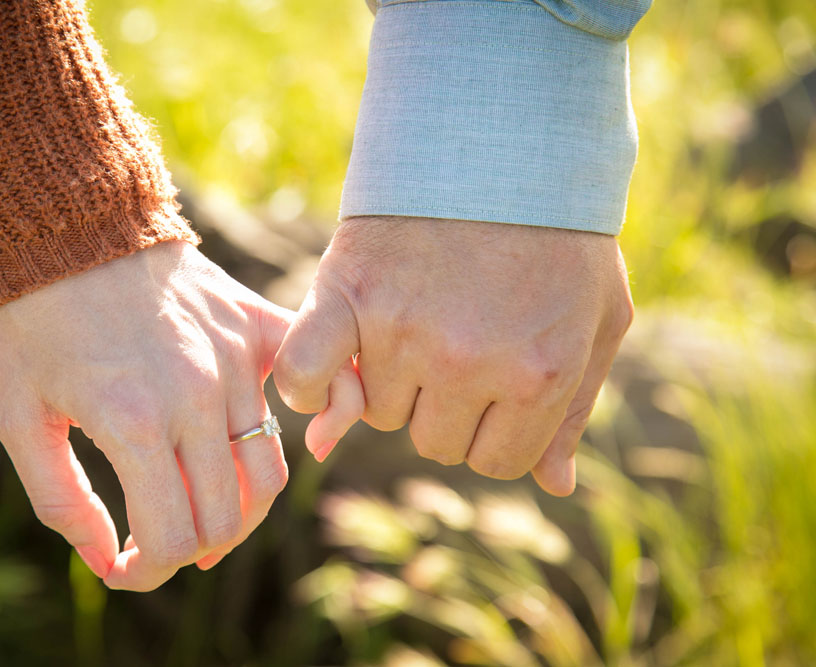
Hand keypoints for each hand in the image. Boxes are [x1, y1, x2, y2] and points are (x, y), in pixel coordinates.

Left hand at [0, 241, 291, 589]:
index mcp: (133, 423)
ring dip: (238, 510)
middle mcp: (196, 397)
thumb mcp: (18, 419)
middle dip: (190, 549)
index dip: (146, 572)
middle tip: (155, 541)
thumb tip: (106, 562)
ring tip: (201, 508)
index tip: (122, 565)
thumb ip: (60, 502)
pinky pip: (324, 381)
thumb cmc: (31, 324)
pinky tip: (312, 441)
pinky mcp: (254, 328)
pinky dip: (330, 418)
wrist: (63, 227)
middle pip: (227, 517)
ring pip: (268, 472)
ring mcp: (234, 361)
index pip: (174, 537)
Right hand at [274, 216, 633, 495]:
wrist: (501, 142)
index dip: (496, 430)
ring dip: (394, 384)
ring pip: (379, 412)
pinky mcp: (348, 296)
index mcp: (539, 374)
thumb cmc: (559, 235)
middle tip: (458, 345)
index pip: (497, 462)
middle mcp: (469, 363)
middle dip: (449, 408)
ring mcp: (403, 332)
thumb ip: (576, 408)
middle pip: (434, 442)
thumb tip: (556, 486)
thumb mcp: (598, 319)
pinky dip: (310, 387)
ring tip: (417, 324)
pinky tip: (332, 374)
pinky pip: (305, 376)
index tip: (495, 389)